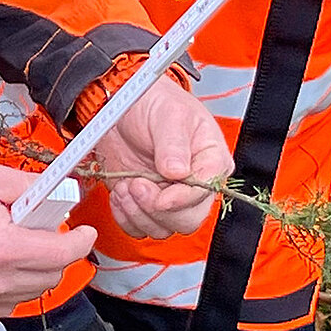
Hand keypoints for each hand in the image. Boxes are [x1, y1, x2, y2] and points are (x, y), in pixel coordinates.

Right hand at [0, 158, 95, 313]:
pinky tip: (0, 262)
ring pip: (29, 293)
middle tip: (43, 228)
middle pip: (50, 277)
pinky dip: (13, 285)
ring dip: (36, 270)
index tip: (85, 232)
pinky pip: (5, 303)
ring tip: (18, 242)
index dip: (80, 241)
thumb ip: (26, 187)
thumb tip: (56, 193)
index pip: (61, 254)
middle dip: (57, 253)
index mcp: (1, 249)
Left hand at [92, 76, 232, 238]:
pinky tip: (119, 194)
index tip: (161, 196)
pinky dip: (125, 217)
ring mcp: (168, 196)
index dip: (182, 199)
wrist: (121, 103)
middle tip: (137, 184)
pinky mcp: (145, 203)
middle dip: (157, 208)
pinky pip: (139, 227)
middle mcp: (194, 184)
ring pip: (162, 228)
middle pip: (187, 220)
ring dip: (138, 212)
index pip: (206, 192)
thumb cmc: (154, 103)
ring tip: (126, 184)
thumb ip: (174, 144)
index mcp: (211, 161)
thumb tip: (178, 172)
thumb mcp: (168, 114)